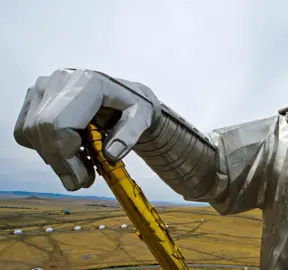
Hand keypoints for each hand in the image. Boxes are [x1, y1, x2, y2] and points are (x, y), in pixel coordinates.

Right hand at [13, 68, 155, 190]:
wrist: (127, 95)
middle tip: (81, 182)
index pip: (59, 123)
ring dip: (53, 158)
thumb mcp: (144, 118)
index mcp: (88, 82)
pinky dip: (44, 148)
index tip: (82, 179)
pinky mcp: (36, 97)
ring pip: (30, 131)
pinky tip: (70, 151)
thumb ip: (130, 135)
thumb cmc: (136, 107)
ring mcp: (45, 86)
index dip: (65, 156)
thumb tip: (110, 154)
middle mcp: (61, 80)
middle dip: (60, 163)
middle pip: (42, 128)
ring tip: (81, 167)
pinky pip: (26, 130)